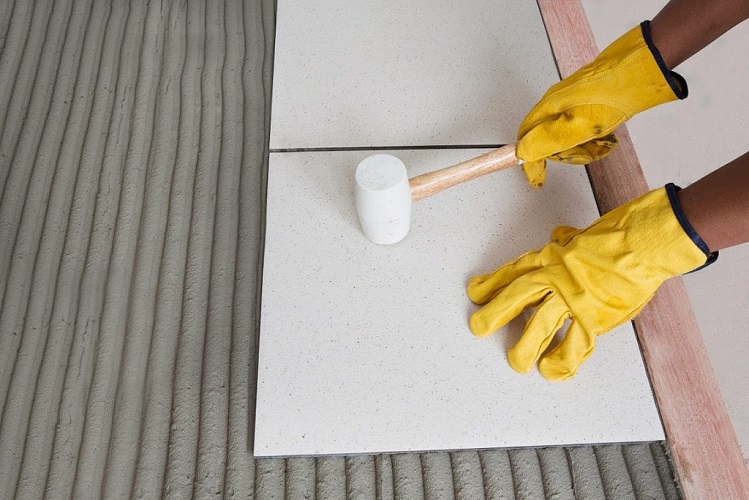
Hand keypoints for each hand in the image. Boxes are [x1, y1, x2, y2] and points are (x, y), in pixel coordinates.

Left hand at [467, 185, 713, 380]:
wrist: (643, 244)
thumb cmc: (616, 236)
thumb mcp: (582, 234)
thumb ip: (568, 241)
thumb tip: (561, 237)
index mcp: (549, 258)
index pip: (512, 273)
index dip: (491, 284)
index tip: (475, 293)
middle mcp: (554, 280)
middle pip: (515, 299)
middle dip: (494, 314)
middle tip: (478, 328)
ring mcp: (572, 301)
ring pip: (538, 327)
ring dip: (524, 347)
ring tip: (516, 362)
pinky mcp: (593, 319)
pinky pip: (572, 347)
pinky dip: (562, 362)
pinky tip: (550, 371)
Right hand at [518, 22, 686, 187]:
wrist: (641, 69)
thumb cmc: (613, 94)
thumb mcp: (579, 125)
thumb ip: (548, 140)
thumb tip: (523, 153)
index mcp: (549, 108)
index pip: (526, 139)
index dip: (531, 161)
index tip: (538, 178)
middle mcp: (555, 104)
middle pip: (547, 139)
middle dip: (566, 153)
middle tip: (587, 155)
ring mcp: (570, 101)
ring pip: (565, 135)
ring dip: (582, 147)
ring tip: (602, 145)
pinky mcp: (585, 101)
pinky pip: (580, 127)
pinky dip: (592, 137)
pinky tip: (606, 137)